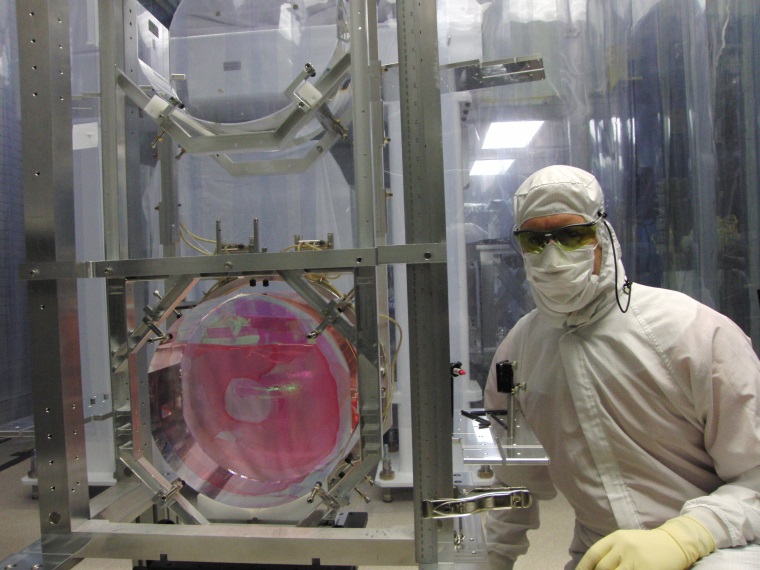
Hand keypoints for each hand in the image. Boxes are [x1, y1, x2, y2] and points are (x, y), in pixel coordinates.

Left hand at [576, 516, 714, 569]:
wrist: (675, 543)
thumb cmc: (647, 544)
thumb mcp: (627, 541)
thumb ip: (611, 552)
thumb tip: (595, 567)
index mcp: (616, 538)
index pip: (594, 554)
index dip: (584, 566)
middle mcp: (623, 547)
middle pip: (603, 568)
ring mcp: (635, 559)